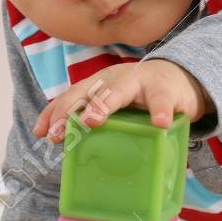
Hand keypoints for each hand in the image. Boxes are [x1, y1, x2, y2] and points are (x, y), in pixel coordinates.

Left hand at [33, 60, 212, 142]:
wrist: (180, 80)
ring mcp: (140, 81)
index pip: (72, 96)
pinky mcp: (165, 89)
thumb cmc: (141, 98)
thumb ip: (93, 118)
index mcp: (100, 84)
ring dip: (104, 104)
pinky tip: (159, 123)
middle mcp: (115, 79)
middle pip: (89, 92)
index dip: (55, 112)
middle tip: (58, 130)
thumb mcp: (114, 106)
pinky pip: (162, 101)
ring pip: (119, 91)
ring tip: (93, 120)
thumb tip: (57, 141)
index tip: (42, 132)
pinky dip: (160, 112)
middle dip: (71, 109)